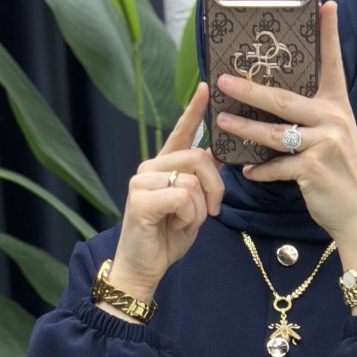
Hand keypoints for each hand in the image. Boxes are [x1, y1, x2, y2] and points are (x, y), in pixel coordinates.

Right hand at [111, 82, 225, 296]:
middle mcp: (150, 168)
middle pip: (199, 158)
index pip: (181, 133)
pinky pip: (182, 196)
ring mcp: (142, 181)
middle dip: (216, 188)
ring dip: (199, 209)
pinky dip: (189, 216)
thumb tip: (215, 158)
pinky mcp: (140, 198)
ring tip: (185, 223)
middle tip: (212, 211)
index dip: (194, 110)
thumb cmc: (166, 239)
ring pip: (193, 181)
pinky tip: (177, 226)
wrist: (143, 269)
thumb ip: (201, 183)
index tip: (205, 87)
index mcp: (163, 168)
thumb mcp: (193, 208)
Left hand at [213, 0, 356, 242]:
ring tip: (222, 121)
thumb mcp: (336, 141)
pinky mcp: (313, 168)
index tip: (325, 5)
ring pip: (273, 132)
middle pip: (283, 99)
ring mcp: (323, 144)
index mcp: (338, 108)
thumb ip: (313, 122)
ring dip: (244, 128)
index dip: (329, 34)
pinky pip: (277, 166)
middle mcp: (333, 120)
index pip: (332, 64)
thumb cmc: (342, 178)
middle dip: (250, 88)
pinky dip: (261, 170)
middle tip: (224, 80)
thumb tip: (276, 112)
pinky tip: (247, 171)